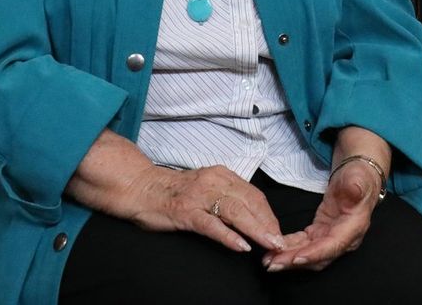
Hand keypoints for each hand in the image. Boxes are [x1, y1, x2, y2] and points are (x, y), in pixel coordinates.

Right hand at [122, 163, 287, 255]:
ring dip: (256, 230)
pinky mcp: (186, 211)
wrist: (140, 187)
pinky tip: (241, 246)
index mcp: (221, 175)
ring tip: (270, 244)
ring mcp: (199, 196)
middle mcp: (213, 181)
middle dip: (268, 224)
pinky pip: (211, 224)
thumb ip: (226, 196)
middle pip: (250, 202)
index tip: (278, 233)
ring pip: (235, 211)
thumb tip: (252, 215)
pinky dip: (229, 236)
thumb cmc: (174, 191)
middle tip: (281, 243)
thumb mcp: (206, 187)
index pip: (254, 195)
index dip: (269, 215)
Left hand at [261, 157, 381, 272]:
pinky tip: (274, 248)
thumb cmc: (359, 177)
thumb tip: (354, 189)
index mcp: (353, 228)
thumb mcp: (358, 178)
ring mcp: (330, 237)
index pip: (332, 246)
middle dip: (294, 261)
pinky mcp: (320, 233)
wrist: (357, 178)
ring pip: (308, 253)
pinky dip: (289, 247)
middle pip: (317, 256)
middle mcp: (343, 239)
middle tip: (272, 264)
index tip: (294, 258)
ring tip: (268, 260)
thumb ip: (355, 185)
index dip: (313, 254)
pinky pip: (303, 244)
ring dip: (288, 258)